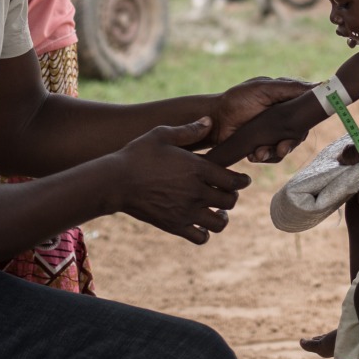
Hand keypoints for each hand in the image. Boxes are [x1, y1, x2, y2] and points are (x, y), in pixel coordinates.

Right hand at [112, 119, 252, 243]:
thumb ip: (189, 129)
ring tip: (216, 210)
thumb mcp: (162, 134)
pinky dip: (205, 233)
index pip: (234, 180)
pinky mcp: (174, 226)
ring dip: (222, 217)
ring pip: (220, 223)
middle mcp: (196, 192)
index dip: (242, 180)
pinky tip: (199, 223)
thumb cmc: (138, 154)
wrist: (115, 181)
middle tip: (225, 191)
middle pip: (230, 201)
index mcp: (198, 169)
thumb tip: (210, 121)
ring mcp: (186, 212)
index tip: (242, 179)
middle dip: (232, 196)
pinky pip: (201, 238)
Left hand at [211, 77, 313, 161]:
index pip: (306, 111)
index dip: (306, 121)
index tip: (301, 128)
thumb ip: (290, 88)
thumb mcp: (263, 88)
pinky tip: (253, 154)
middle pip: (299, 133)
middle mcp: (283, 116)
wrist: (214, 120)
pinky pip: (273, 156)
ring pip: (286, 146)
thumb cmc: (237, 99)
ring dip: (274, 152)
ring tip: (259, 153)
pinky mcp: (263, 145)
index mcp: (286, 99)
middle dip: (289, 142)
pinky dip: (264, 156)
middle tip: (281, 147)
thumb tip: (320, 85)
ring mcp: (273, 132)